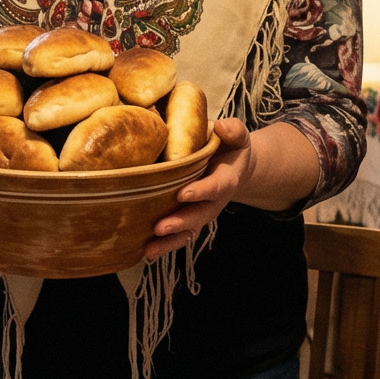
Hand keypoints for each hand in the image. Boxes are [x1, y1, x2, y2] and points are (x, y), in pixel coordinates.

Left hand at [143, 117, 253, 257]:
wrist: (233, 167)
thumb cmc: (229, 148)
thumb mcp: (237, 137)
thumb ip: (234, 130)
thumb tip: (220, 126)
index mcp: (225, 179)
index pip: (215, 187)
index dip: (201, 191)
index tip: (183, 193)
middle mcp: (213, 202)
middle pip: (199, 216)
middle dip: (180, 223)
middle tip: (160, 227)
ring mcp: (200, 213)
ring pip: (187, 232)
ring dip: (169, 242)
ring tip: (148, 250)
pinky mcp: (188, 220)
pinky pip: (178, 236)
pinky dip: (163, 245)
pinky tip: (143, 252)